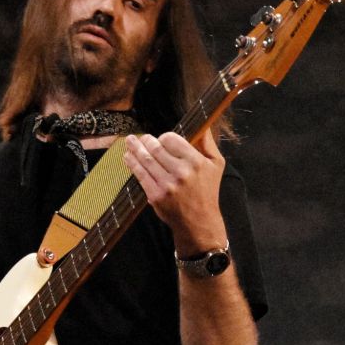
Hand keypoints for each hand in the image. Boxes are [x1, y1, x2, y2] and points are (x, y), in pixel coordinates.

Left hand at [123, 131, 227, 254]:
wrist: (199, 221)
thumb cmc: (207, 190)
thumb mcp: (216, 164)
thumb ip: (208, 143)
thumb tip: (202, 124)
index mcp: (196, 162)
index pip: (171, 139)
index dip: (163, 137)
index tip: (160, 139)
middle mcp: (181, 172)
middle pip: (156, 148)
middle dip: (145, 141)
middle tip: (140, 138)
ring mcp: (167, 185)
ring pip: (145, 160)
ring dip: (134, 149)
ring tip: (129, 142)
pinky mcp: (156, 195)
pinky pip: (140, 175)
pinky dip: (132, 163)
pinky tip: (128, 157)